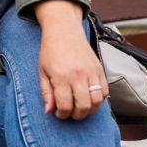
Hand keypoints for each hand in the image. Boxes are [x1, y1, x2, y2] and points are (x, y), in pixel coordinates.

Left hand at [36, 0, 108, 120]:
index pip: (65, 105)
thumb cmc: (50, 51)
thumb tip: (49, 111)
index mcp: (61, 76)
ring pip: (97, 101)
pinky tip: (90, 98)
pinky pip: (105, 91)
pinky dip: (99, 99)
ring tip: (81, 108)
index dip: (62, 114)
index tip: (59, 114)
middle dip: (77, 115)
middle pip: (83, 106)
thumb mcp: (42, 71)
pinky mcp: (99, 69)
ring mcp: (91, 72)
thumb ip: (46, 92)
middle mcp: (78, 75)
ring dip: (90, 110)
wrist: (63, 30)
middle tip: (70, 114)